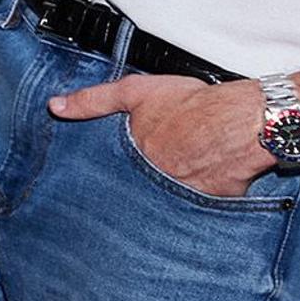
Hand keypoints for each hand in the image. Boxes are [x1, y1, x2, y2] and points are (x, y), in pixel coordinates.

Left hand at [51, 73, 269, 198]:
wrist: (244, 122)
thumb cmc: (194, 105)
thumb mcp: (135, 92)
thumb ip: (93, 100)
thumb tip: (55, 107)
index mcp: (134, 159)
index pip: (109, 173)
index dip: (106, 172)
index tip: (97, 177)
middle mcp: (153, 184)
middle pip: (135, 189)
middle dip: (132, 187)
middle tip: (147, 172)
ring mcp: (180, 198)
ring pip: (161, 200)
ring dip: (162, 193)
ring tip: (170, 180)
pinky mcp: (207, 208)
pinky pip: (193, 208)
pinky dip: (192, 198)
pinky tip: (197, 186)